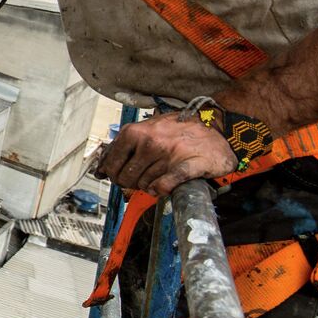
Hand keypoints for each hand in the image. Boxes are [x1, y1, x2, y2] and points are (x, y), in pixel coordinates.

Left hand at [92, 106, 236, 196]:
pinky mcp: (186, 166)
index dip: (113, 174)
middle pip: (125, 177)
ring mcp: (168, 154)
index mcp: (136, 132)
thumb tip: (100, 169)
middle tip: (140, 179)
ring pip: (144, 184)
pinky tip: (163, 186)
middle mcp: (150, 142)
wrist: (217, 127)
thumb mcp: (147, 130)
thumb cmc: (179, 130)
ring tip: (158, 176)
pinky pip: (163, 187)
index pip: (111, 163)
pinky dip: (160, 190)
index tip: (118, 176)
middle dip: (130, 183)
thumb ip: (124, 146)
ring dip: (149, 186)